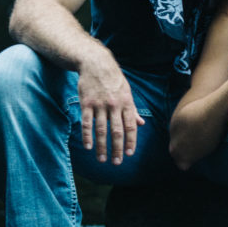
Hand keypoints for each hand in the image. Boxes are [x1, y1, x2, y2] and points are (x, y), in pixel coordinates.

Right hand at [77, 49, 144, 164]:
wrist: (96, 63)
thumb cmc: (114, 79)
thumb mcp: (127, 92)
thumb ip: (133, 110)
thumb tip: (141, 124)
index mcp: (127, 103)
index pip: (130, 126)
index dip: (131, 141)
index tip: (129, 154)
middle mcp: (114, 105)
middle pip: (117, 131)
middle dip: (117, 148)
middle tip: (117, 162)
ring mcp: (100, 104)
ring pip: (101, 130)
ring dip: (101, 146)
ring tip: (102, 159)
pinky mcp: (86, 103)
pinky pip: (87, 122)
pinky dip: (87, 135)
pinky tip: (88, 146)